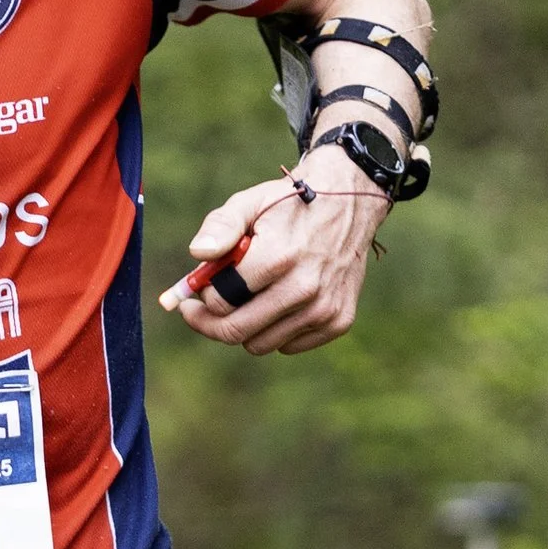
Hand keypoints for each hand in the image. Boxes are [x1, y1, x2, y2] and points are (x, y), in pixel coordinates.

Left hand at [156, 157, 388, 353]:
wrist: (350, 205)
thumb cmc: (289, 205)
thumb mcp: (250, 202)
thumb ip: (220, 227)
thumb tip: (198, 254)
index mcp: (278, 256)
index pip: (221, 301)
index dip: (202, 298)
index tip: (197, 291)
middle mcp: (304, 288)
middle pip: (236, 331)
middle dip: (210, 322)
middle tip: (200, 311)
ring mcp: (324, 308)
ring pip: (260, 344)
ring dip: (245, 326)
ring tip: (247, 298)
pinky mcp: (339, 321)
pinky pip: (288, 346)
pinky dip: (275, 330)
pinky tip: (278, 302)